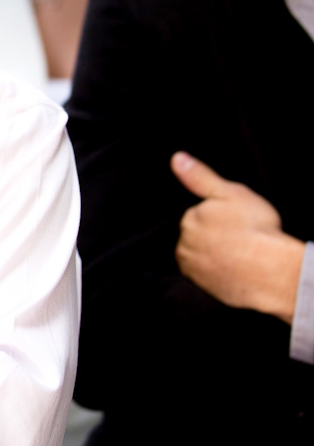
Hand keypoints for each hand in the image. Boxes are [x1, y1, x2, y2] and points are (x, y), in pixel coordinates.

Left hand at [172, 151, 303, 321]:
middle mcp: (184, 244)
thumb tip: (176, 159)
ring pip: (199, 256)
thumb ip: (200, 177)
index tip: (235, 223)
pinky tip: (233, 269)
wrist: (270, 271)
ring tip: (237, 255)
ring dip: (212, 255)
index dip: (218, 219)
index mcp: (189, 219)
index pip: (197, 216)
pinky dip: (216, 272)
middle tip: (238, 239)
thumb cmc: (255, 230)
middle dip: (212, 237)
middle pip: (195, 237)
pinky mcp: (201, 286)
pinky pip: (205, 276)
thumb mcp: (230, 193)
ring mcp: (192, 267)